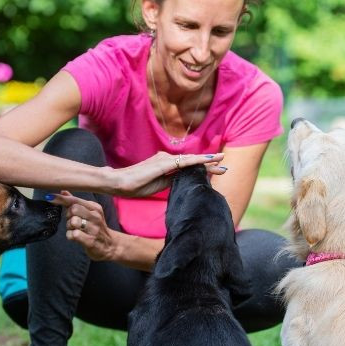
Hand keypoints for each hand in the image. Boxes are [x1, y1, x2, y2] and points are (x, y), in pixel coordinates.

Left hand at [48, 191, 116, 260]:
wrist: (110, 245)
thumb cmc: (95, 227)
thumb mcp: (89, 212)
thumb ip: (76, 202)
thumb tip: (63, 191)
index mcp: (94, 208)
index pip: (75, 200)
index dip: (61, 198)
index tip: (49, 197)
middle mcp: (96, 216)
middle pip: (73, 209)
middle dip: (68, 215)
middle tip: (72, 221)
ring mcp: (94, 229)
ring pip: (73, 222)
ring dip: (69, 227)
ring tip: (75, 229)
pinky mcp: (91, 241)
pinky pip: (73, 235)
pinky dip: (70, 236)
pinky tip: (75, 237)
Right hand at [111, 152, 225, 196]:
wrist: (119, 183)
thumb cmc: (135, 186)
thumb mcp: (158, 186)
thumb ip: (171, 182)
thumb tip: (183, 183)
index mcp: (166, 165)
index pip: (188, 167)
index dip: (202, 168)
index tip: (216, 171)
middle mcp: (166, 159)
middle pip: (191, 162)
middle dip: (209, 164)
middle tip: (225, 167)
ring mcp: (165, 160)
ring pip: (190, 161)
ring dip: (206, 162)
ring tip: (221, 163)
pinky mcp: (163, 164)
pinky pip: (183, 162)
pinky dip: (197, 161)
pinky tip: (207, 161)